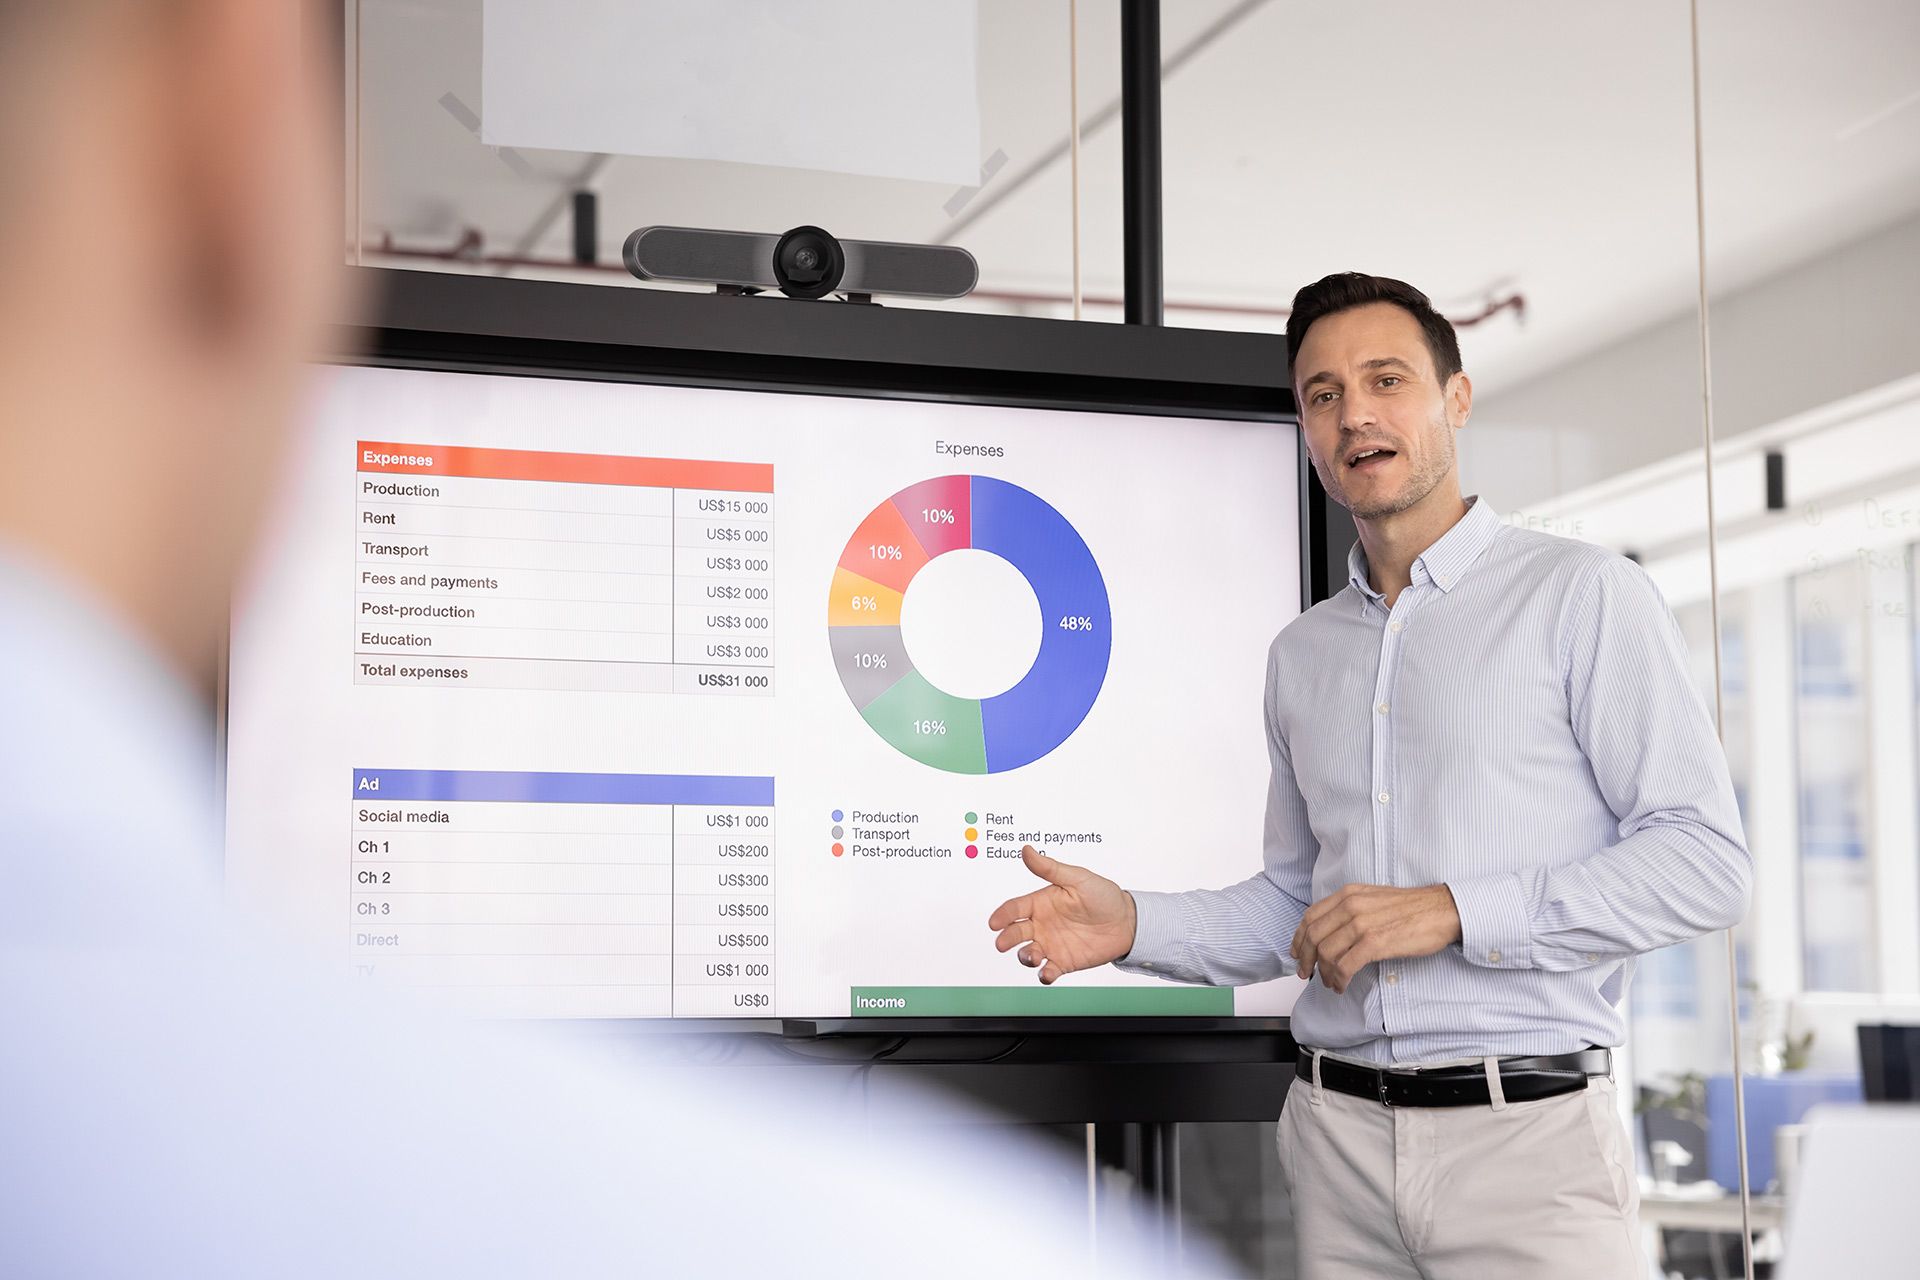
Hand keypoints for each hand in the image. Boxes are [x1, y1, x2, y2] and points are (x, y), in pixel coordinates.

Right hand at [986, 846, 1136, 984]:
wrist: (1128, 922)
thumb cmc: (1103, 896)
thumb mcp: (1077, 878)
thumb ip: (1050, 868)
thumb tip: (1027, 850)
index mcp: (1041, 903)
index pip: (1014, 909)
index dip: (1002, 915)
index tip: (995, 922)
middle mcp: (1041, 925)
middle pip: (1016, 933)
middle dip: (1007, 939)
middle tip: (1002, 943)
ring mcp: (1051, 945)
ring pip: (1028, 954)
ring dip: (1025, 957)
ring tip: (1033, 957)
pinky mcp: (1063, 962)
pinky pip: (1048, 972)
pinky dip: (1044, 975)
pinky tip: (1047, 973)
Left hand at [1290, 883, 1461, 993]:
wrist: (1442, 911)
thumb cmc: (1413, 908)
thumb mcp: (1373, 899)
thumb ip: (1350, 910)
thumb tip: (1332, 932)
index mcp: (1349, 894)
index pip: (1310, 917)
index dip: (1299, 938)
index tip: (1297, 953)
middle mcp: (1351, 906)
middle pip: (1313, 937)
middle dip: (1306, 959)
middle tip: (1307, 974)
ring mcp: (1362, 924)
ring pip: (1326, 953)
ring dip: (1325, 973)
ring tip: (1331, 983)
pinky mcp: (1374, 943)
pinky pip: (1345, 966)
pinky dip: (1339, 979)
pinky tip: (1342, 985)